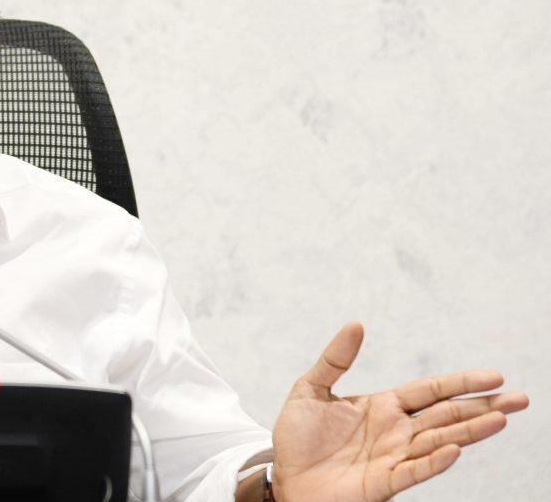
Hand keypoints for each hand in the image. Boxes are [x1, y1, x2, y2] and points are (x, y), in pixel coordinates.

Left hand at [271, 322, 528, 501]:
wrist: (285, 478)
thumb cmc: (297, 438)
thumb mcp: (310, 390)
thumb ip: (334, 360)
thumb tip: (355, 324)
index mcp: (383, 406)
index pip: (430, 391)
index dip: (460, 383)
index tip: (494, 376)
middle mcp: (396, 431)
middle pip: (447, 415)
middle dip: (483, 406)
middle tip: (521, 398)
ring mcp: (394, 457)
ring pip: (440, 441)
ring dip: (471, 430)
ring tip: (502, 418)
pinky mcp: (385, 482)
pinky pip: (415, 470)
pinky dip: (436, 460)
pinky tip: (456, 449)